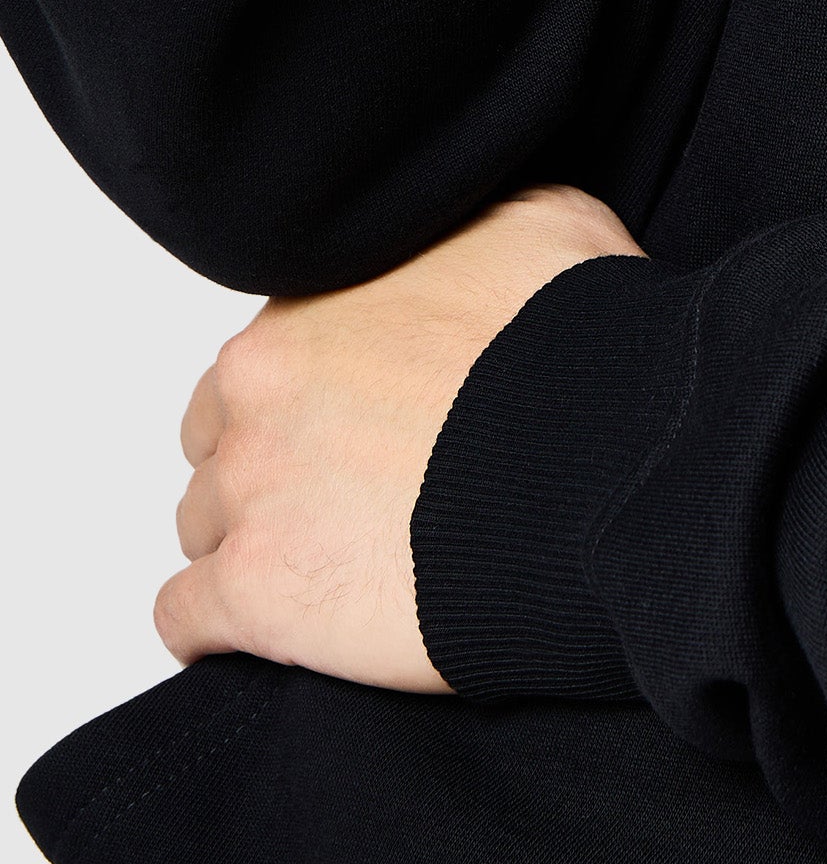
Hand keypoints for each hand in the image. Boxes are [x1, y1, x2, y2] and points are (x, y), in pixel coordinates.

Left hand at [157, 183, 642, 690]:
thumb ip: (466, 233)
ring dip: (255, 544)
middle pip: (222, 441)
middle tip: (354, 500)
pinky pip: (186, 617)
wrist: (603, 466)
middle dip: (272, 469)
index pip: (268, 361)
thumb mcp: (541, 227)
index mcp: (309, 310)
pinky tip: (269, 636)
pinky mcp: (257, 592)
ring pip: (204, 527)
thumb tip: (468, 240)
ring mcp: (251, 493)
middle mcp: (258, 392)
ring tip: (334, 571)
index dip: (316, 399)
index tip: (368, 426)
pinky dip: (216, 629)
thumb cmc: (583, 355)